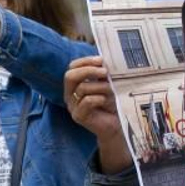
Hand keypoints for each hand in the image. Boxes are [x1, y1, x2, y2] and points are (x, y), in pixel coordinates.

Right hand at [64, 56, 131, 173]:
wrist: (114, 126)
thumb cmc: (110, 104)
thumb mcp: (106, 84)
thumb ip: (101, 74)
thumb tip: (103, 60)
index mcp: (74, 85)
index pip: (72, 67)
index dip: (85, 61)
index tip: (101, 60)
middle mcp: (70, 95)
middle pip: (70, 76)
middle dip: (88, 71)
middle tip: (105, 72)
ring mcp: (72, 106)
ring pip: (82, 88)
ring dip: (100, 87)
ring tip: (111, 91)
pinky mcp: (78, 116)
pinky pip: (87, 101)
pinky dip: (98, 98)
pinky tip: (105, 101)